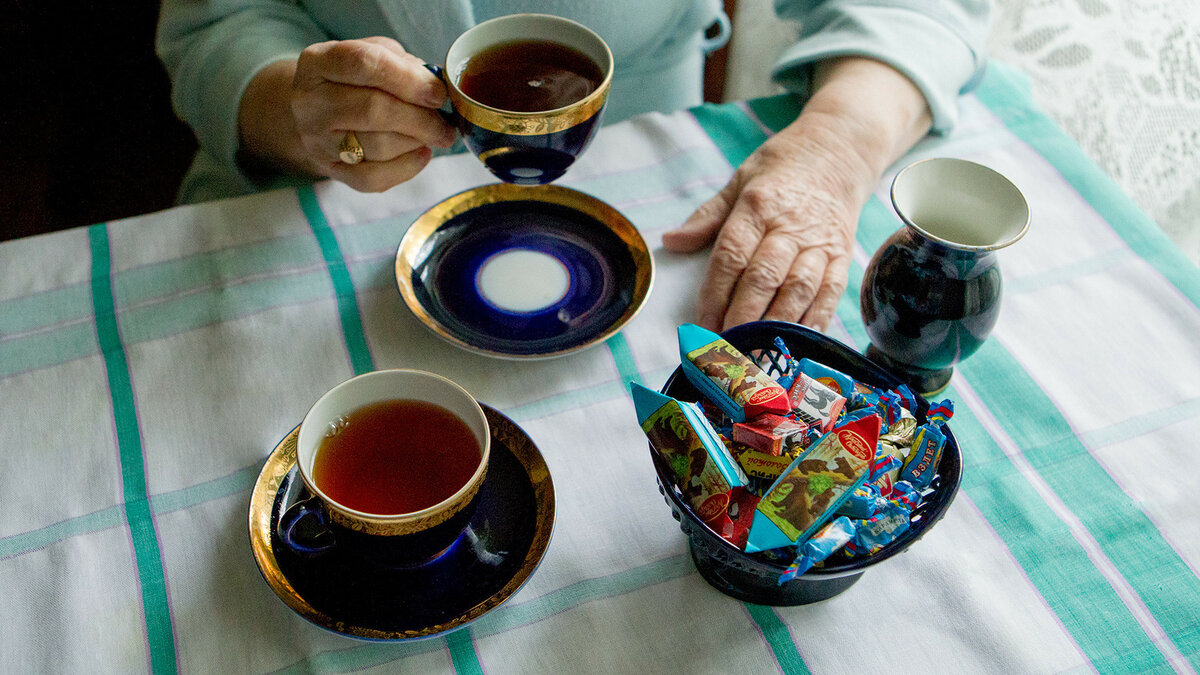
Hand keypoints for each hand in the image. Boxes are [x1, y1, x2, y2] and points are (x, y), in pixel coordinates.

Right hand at [239, 37, 456, 191]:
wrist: (316, 112)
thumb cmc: (353, 79)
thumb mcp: (373, 54)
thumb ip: (403, 64)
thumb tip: (435, 86)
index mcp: (318, 62)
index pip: (364, 64)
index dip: (409, 80)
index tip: (438, 94)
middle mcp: (310, 102)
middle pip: (373, 110)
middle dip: (420, 119)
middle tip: (445, 125)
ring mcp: (316, 140)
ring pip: (377, 146)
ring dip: (416, 142)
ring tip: (435, 135)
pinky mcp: (330, 169)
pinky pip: (372, 178)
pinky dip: (406, 168)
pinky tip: (422, 154)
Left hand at [662, 119, 865, 332]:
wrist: (840, 151)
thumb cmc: (782, 169)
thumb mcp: (739, 181)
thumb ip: (707, 218)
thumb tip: (671, 242)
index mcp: (758, 206)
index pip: (732, 255)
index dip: (715, 293)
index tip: (702, 323)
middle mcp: (790, 227)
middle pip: (764, 277)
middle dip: (743, 316)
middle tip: (725, 347)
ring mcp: (820, 244)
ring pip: (798, 290)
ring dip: (775, 324)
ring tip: (756, 352)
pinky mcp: (843, 257)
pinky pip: (831, 294)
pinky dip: (815, 321)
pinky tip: (797, 343)